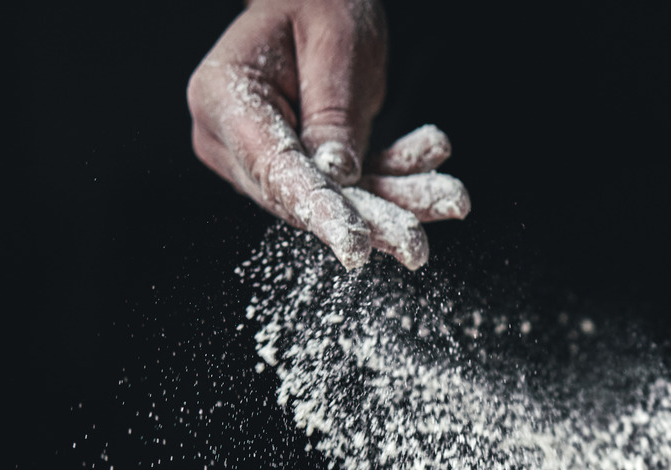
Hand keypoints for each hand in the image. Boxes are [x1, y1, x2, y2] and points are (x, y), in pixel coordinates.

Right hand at [187, 0, 469, 269]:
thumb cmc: (318, 4)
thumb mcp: (335, 45)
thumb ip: (333, 114)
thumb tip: (339, 178)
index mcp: (223, 97)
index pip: (273, 168)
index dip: (318, 209)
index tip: (355, 245)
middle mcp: (230, 137)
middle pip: (301, 196)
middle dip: (367, 220)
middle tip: (416, 245)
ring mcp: (260, 156)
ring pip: (332, 199)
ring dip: (393, 203)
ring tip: (447, 198)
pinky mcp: (296, 165)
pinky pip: (348, 187)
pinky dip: (392, 181)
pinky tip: (428, 158)